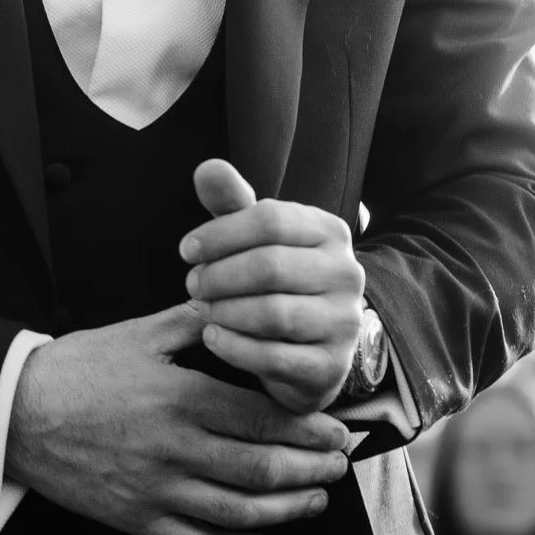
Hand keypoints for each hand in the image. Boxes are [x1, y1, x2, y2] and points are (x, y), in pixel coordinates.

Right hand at [4, 302, 350, 534]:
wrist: (14, 414)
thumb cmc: (75, 369)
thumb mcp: (134, 334)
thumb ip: (191, 323)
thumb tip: (237, 304)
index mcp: (179, 397)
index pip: (262, 419)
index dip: (308, 429)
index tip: (337, 431)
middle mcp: (174, 448)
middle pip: (261, 469)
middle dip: (310, 469)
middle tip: (338, 465)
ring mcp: (156, 489)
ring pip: (238, 511)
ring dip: (286, 510)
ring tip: (314, 500)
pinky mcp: (137, 518)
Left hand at [181, 159, 365, 415]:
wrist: (310, 345)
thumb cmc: (275, 278)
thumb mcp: (255, 237)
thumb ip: (231, 202)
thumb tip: (207, 167)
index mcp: (331, 231)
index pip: (270, 219)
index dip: (219, 233)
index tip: (186, 250)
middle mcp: (347, 274)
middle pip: (269, 266)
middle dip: (219, 275)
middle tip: (192, 285)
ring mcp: (344, 323)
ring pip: (273, 313)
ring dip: (225, 311)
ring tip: (202, 310)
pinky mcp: (331, 367)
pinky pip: (274, 357)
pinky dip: (233, 347)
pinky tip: (212, 337)